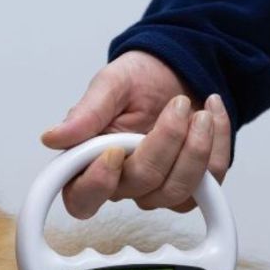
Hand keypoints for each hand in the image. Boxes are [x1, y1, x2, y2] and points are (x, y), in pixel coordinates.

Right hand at [41, 51, 231, 217]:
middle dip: (165, 143)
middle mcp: (122, 184)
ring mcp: (157, 190)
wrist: (179, 70)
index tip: (114, 151)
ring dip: (196, 148)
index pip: (81, 199)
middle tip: (178, 105)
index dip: (97, 185)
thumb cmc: (140, 79)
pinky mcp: (191, 187)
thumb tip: (52, 138)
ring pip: (176, 192)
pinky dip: (217, 145)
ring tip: (199, 111)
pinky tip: (212, 113)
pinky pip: (209, 183)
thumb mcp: (110, 85)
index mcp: (90, 164)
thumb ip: (85, 114)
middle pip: (141, 187)